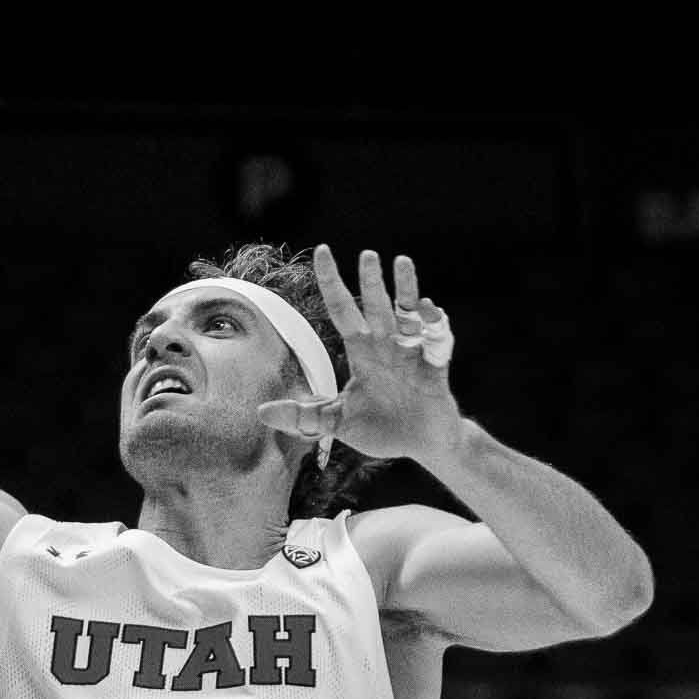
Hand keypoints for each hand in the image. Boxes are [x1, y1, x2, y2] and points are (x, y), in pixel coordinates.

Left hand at [257, 245, 462, 461]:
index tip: (323, 251)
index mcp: (362, 352)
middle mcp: (386, 346)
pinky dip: (434, 325)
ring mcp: (412, 355)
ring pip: (408, 314)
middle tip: (366, 254)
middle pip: (375, 307)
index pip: (342, 309)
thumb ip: (304, 416)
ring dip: (405, 288)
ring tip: (402, 262)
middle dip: (370, 281)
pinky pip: (437, 341)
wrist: (420, 448)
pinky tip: (427, 310)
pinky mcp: (434, 370)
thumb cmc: (381, 429)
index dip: (332, 282)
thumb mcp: (336, 421)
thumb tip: (261, 412)